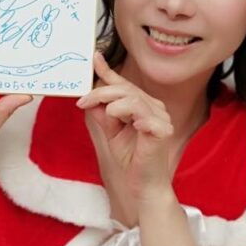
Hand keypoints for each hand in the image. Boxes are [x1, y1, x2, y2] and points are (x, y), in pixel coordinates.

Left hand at [76, 53, 174, 219]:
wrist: (141, 187)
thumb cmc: (130, 160)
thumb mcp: (111, 132)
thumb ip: (103, 114)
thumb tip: (91, 97)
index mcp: (144, 106)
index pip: (125, 86)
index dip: (109, 72)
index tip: (94, 58)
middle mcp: (155, 109)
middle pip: (127, 89)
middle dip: (101, 92)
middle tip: (83, 101)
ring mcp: (161, 118)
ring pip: (134, 98)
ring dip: (112, 102)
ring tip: (104, 113)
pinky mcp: (163, 131)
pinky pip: (144, 114)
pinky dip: (130, 114)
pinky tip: (123, 121)